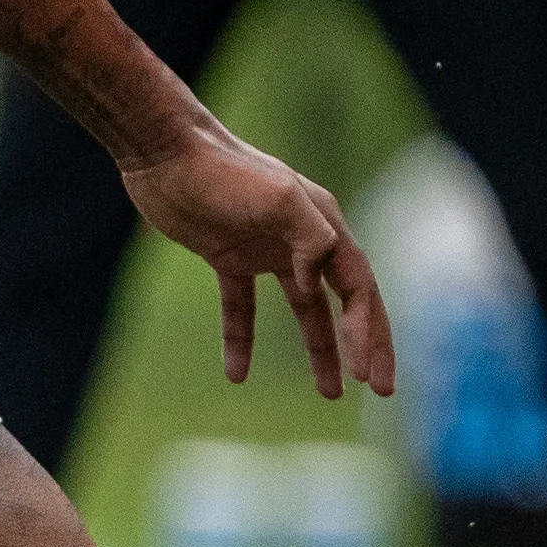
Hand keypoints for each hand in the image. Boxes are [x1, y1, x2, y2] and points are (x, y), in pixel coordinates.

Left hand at [119, 122, 395, 401]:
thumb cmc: (224, 172)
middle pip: (344, 302)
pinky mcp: (227, 257)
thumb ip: (309, 238)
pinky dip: (241, 340)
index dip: (368, 332)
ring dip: (319, 349)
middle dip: (364, 345)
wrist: (166, 152)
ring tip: (332, 393)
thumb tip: (317, 283)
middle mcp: (303, 239)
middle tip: (380, 389)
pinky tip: (236, 374)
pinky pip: (241, 307)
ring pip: (303, 309)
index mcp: (324, 225)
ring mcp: (265, 250)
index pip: (359, 288)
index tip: (368, 375)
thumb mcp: (276, 199)